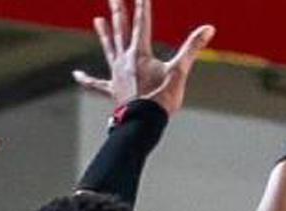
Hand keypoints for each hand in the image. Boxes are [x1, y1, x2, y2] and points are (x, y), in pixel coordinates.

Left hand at [72, 0, 213, 114]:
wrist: (143, 123)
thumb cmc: (161, 98)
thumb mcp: (179, 71)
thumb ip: (192, 47)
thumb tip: (209, 28)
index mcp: (139, 54)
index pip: (141, 23)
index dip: (142, 6)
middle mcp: (124, 60)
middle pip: (120, 30)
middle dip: (117, 11)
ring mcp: (116, 75)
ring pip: (109, 48)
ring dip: (104, 33)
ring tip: (97, 19)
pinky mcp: (113, 90)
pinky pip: (95, 85)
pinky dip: (85, 80)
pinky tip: (76, 75)